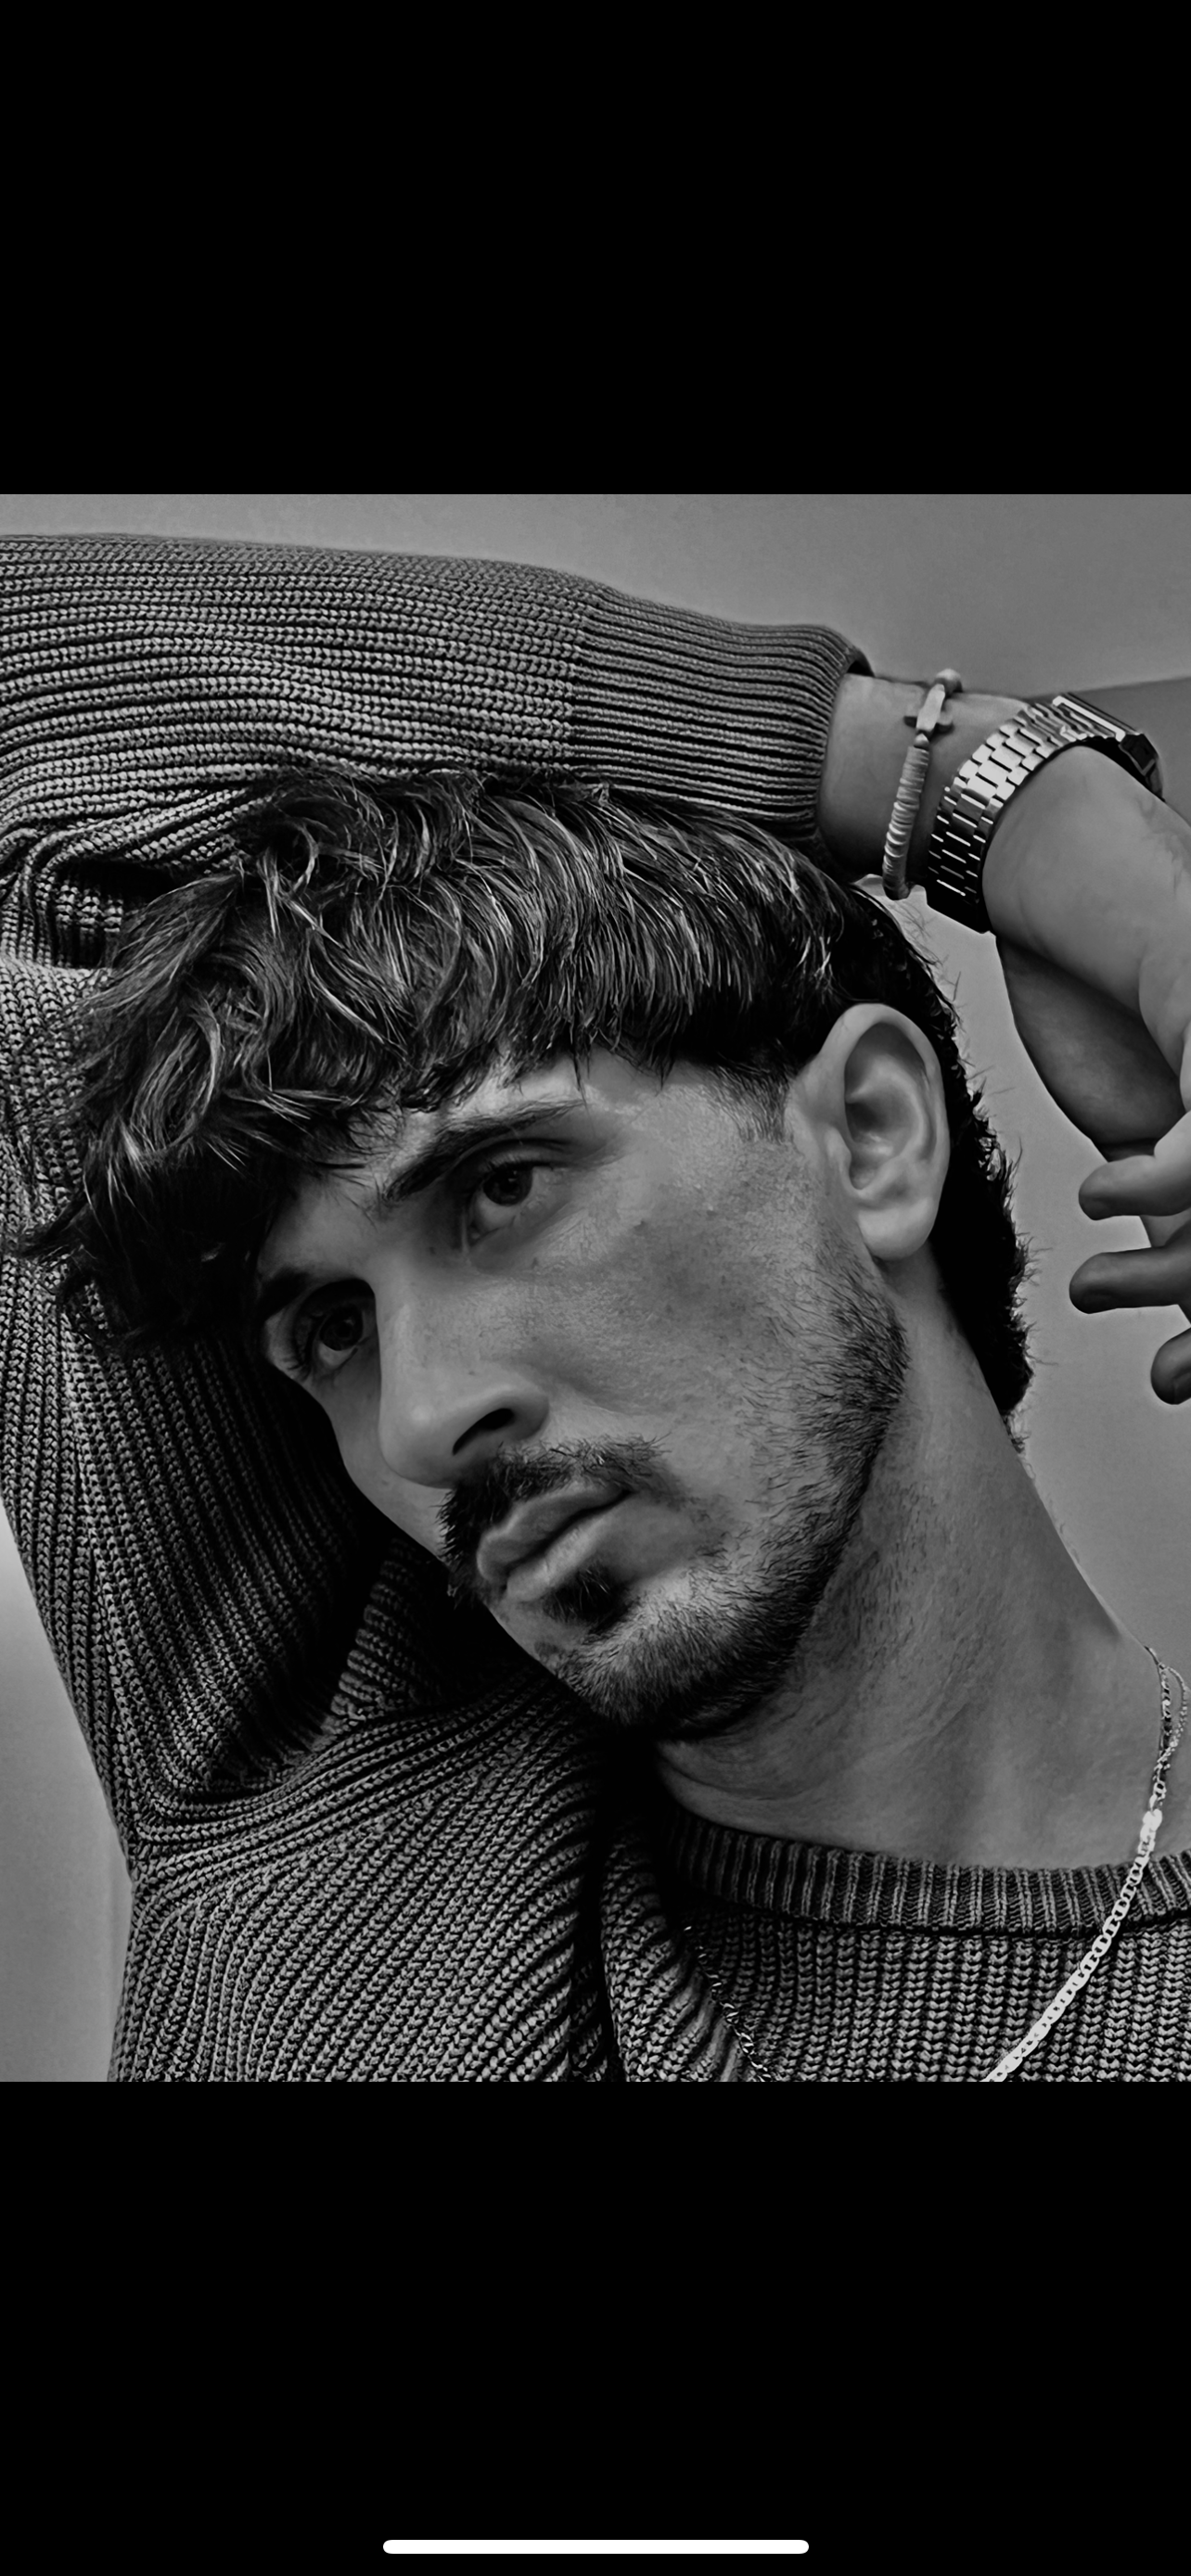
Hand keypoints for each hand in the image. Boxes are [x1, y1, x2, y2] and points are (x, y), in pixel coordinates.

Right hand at [995, 936, 1190, 1401]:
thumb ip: (1172, 1202)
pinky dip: (1162, 1181)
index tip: (1179, 1377)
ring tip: (1103, 1287)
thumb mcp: (1141, 1122)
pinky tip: (1108, 1195)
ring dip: (1180, 1269)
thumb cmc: (1102, 989)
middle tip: (1171, 1372)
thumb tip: (1181, 1294)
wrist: (1063, 883)